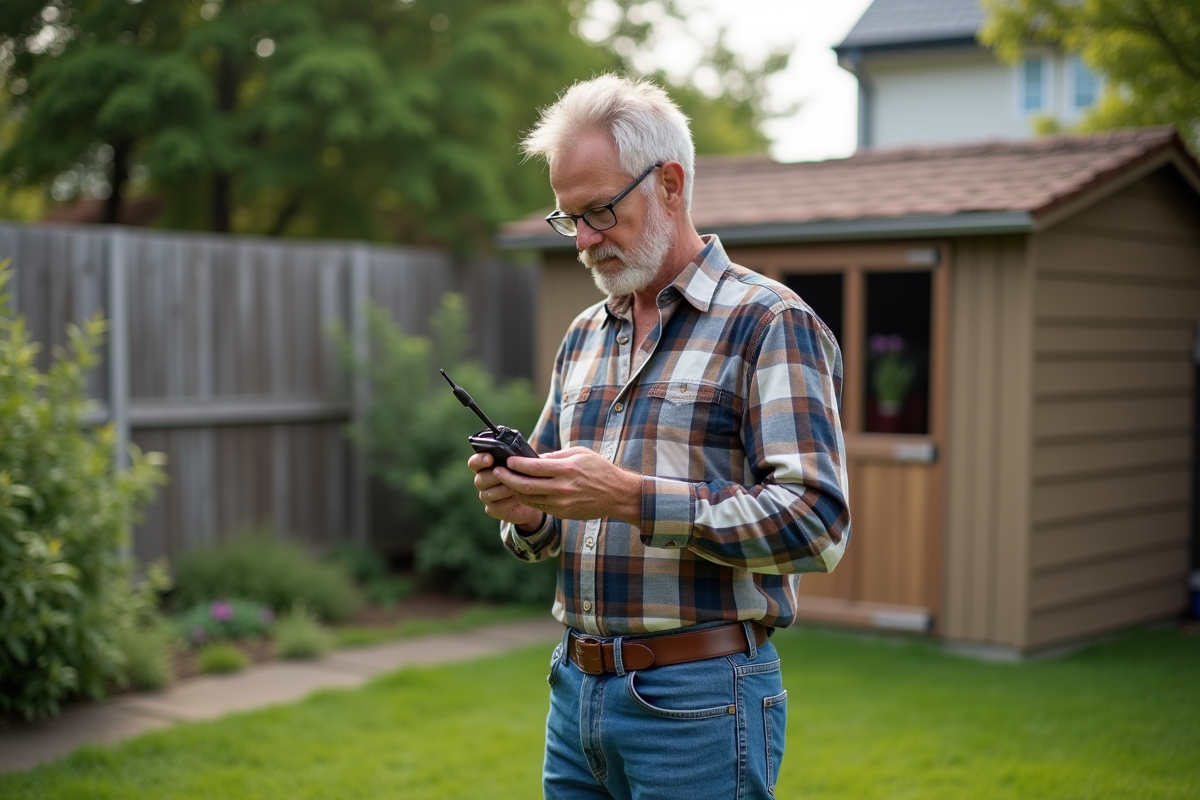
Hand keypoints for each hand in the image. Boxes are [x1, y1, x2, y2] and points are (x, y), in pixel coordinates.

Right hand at [469, 452, 544, 530]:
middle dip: (493, 477)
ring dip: (503, 489)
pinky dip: (509, 502)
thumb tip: (515, 455)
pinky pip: (497, 507)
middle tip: (506, 474)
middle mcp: (483, 482)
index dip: (479, 460)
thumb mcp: (523, 464)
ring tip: (516, 486)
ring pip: (487, 494)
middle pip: (479, 480)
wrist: (534, 496)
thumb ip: (516, 458)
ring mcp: (486, 497)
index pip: (474, 463)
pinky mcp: (493, 510)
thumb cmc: (527, 475)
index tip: (490, 458)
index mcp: (485, 467)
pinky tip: (519, 498)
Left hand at [491, 446, 642, 525]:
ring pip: (530, 499)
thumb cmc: (599, 470)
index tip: (507, 460)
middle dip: (508, 479)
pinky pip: (540, 507)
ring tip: (507, 482)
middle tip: (497, 472)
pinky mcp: (563, 513)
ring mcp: (562, 503)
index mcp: (567, 469)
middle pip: (526, 485)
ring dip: (515, 491)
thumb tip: (534, 458)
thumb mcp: (580, 454)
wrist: (618, 495)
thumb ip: (556, 456)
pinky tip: (523, 492)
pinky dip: (528, 499)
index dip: (516, 464)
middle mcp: (563, 488)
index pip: (534, 467)